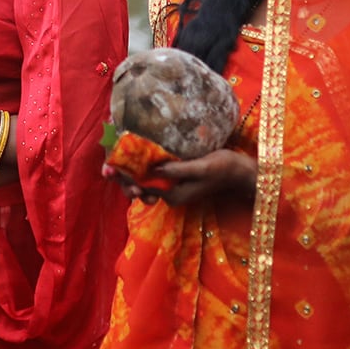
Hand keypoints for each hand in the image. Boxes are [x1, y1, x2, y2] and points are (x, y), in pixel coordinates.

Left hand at [104, 149, 256, 205]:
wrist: (241, 171)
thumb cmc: (224, 168)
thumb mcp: (201, 167)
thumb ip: (177, 170)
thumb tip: (153, 169)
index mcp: (173, 195)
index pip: (142, 187)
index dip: (126, 176)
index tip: (111, 164)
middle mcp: (169, 193)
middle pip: (140, 186)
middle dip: (124, 175)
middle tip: (108, 164)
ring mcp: (172, 186)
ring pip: (145, 179)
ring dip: (131, 170)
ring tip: (116, 157)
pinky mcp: (176, 177)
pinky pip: (154, 173)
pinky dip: (143, 165)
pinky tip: (135, 153)